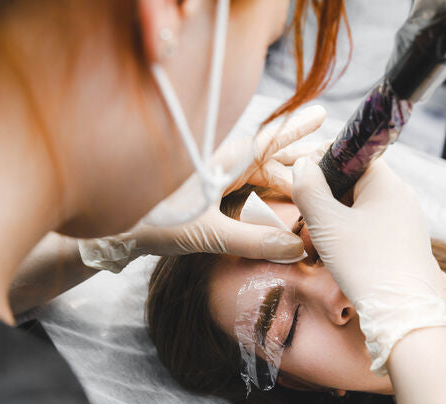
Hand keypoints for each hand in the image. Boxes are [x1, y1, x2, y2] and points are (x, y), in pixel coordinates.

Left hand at [133, 105, 327, 258]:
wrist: (113, 233)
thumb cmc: (153, 223)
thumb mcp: (206, 233)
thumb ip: (252, 240)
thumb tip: (296, 247)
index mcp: (220, 161)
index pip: (266, 142)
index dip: (295, 130)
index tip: (322, 114)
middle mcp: (219, 164)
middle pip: (268, 158)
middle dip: (300, 157)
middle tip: (332, 154)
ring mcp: (212, 179)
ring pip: (257, 173)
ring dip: (286, 176)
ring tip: (315, 177)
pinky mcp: (207, 196)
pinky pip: (245, 189)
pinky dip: (267, 192)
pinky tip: (279, 198)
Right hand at [291, 157, 445, 374]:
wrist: (403, 314)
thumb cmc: (365, 265)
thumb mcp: (326, 224)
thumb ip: (308, 188)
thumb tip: (302, 165)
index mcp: (387, 182)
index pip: (351, 155)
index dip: (323, 164)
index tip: (303, 185)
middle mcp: (402, 196)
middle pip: (354, 183)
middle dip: (327, 200)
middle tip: (310, 222)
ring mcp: (407, 221)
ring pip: (361, 208)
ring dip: (337, 221)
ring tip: (323, 245)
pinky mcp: (406, 243)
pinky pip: (372, 228)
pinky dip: (352, 237)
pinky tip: (341, 258)